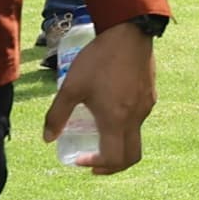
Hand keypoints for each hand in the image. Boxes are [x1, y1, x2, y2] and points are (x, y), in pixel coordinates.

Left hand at [44, 20, 160, 174]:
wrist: (129, 33)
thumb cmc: (98, 60)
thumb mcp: (71, 87)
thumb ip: (57, 115)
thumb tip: (47, 139)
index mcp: (116, 120)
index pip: (114, 159)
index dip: (98, 166)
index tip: (81, 160)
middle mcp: (135, 118)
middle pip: (131, 156)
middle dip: (112, 165)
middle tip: (94, 162)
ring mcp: (146, 107)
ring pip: (135, 136)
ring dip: (117, 143)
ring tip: (98, 130)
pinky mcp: (150, 96)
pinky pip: (139, 119)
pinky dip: (125, 126)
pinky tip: (111, 108)